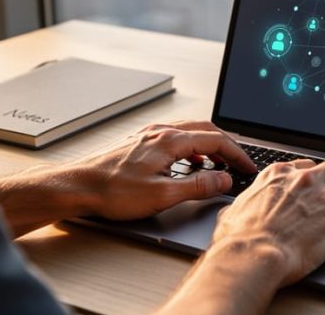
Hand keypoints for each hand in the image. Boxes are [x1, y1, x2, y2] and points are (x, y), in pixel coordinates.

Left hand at [68, 120, 255, 220]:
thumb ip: (198, 186)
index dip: (237, 154)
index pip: (217, 140)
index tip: (247, 168)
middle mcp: (161, 132)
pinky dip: (192, 147)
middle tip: (238, 163)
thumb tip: (223, 179)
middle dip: (227, 146)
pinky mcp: (140, 143)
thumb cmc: (112, 191)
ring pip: (190, 132)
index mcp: (170, 141)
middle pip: (206, 130)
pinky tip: (190, 162)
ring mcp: (149, 136)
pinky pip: (175, 137)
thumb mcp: (163, 194)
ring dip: (210, 145)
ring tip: (219, 163)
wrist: (77, 187)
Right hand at [209, 159, 324, 285]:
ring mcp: (324, 197)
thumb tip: (236, 210)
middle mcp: (304, 180)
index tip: (317, 184)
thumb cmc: (240, 239)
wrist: (254, 255)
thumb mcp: (233, 212)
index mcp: (279, 175)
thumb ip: (242, 205)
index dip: (314, 175)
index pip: (306, 165)